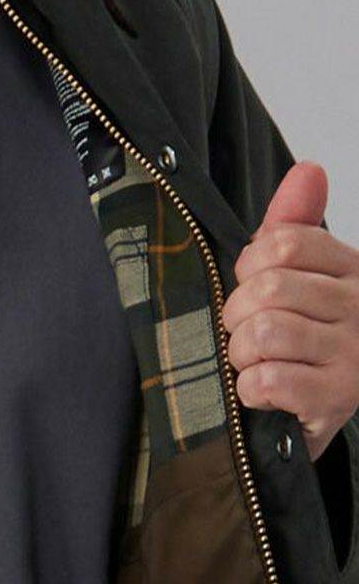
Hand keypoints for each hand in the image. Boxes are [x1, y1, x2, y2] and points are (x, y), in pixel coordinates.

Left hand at [220, 161, 358, 461]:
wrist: (320, 413)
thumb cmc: (303, 343)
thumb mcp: (300, 278)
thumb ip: (293, 226)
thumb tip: (308, 170)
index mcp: (350, 269)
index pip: (282, 243)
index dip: (248, 268)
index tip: (252, 290)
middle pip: (267, 289)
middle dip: (236, 317)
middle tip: (245, 336)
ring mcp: (352, 355)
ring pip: (263, 333)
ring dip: (241, 355)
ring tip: (254, 364)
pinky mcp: (335, 399)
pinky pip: (269, 379)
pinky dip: (250, 389)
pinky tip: (263, 392)